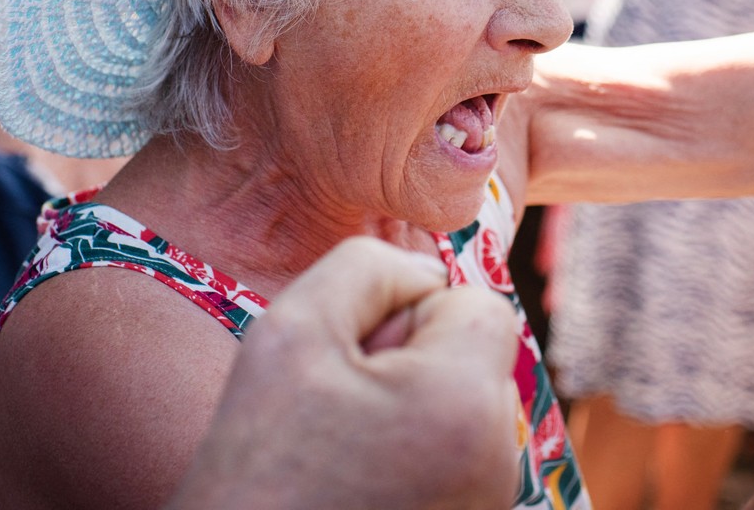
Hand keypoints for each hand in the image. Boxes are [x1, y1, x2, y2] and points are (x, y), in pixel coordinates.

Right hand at [167, 238, 521, 509]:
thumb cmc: (255, 466)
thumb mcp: (291, 331)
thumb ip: (369, 267)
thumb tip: (426, 270)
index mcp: (466, 404)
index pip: (481, 304)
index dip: (413, 312)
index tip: (358, 358)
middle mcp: (498, 461)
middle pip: (478, 359)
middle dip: (417, 360)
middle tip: (341, 405)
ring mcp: (489, 502)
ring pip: (467, 409)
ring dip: (415, 408)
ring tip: (345, 449)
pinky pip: (459, 458)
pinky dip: (418, 455)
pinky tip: (360, 482)